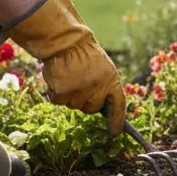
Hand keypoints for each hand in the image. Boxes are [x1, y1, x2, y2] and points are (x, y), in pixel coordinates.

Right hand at [6, 0, 126, 134]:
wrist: (66, 42)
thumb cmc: (85, 55)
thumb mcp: (103, 69)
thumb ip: (105, 87)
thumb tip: (103, 109)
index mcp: (112, 80)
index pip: (119, 105)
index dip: (117, 121)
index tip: (116, 133)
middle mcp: (98, 88)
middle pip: (92, 109)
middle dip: (87, 101)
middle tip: (81, 85)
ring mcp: (80, 92)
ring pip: (74, 106)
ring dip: (71, 96)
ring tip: (70, 77)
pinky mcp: (63, 93)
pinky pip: (60, 102)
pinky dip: (57, 94)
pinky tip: (60, 79)